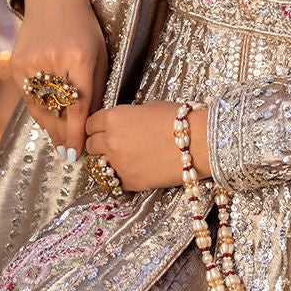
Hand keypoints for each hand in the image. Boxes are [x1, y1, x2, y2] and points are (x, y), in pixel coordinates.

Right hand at [12, 0, 108, 158]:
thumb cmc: (84, 27)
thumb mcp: (99, 53)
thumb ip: (96, 86)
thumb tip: (92, 121)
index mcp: (80, 57)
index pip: (78, 106)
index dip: (76, 133)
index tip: (77, 153)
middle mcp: (53, 60)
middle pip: (56, 110)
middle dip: (62, 135)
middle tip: (68, 154)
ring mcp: (31, 62)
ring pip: (39, 106)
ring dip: (48, 127)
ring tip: (58, 143)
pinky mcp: (16, 63)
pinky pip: (27, 96)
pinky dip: (37, 111)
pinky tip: (46, 122)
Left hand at [85, 102, 210, 191]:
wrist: (199, 143)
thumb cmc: (180, 121)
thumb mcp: (150, 108)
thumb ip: (129, 117)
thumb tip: (125, 123)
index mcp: (114, 118)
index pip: (91, 123)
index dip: (97, 125)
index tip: (101, 128)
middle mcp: (110, 141)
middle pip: (91, 145)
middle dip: (99, 143)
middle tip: (112, 143)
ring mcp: (118, 164)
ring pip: (98, 165)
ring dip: (107, 161)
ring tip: (122, 158)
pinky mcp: (129, 182)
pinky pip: (114, 180)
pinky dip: (121, 175)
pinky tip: (134, 169)